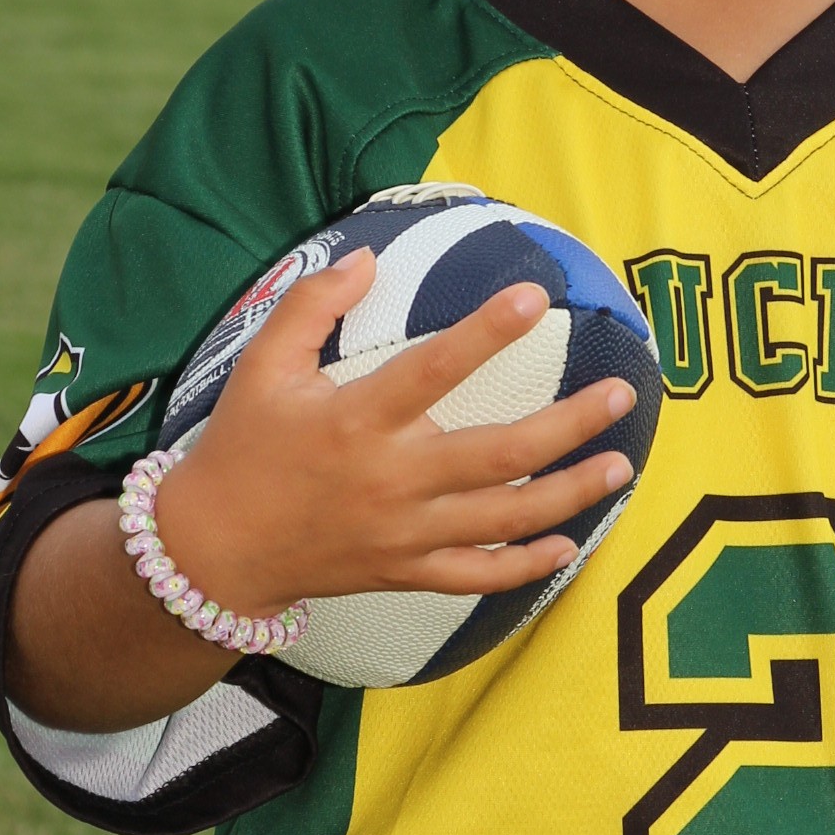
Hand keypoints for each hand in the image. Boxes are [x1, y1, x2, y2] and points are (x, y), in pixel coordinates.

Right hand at [153, 247, 638, 620]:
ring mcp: (404, 533)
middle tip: (620, 395)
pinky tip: (569, 545)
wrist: (214, 549)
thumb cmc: (243, 447)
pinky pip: (477, 576)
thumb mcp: (261, 366)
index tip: (535, 297)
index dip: (486, 332)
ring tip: (620, 465)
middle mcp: (390, 479)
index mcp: (357, 420)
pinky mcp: (405, 572)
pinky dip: (526, 566)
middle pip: (498, 454)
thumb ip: (311, 306)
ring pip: (504, 518)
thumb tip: (365, 259)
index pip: (434, 369)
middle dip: (568, 425)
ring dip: (569, 493)